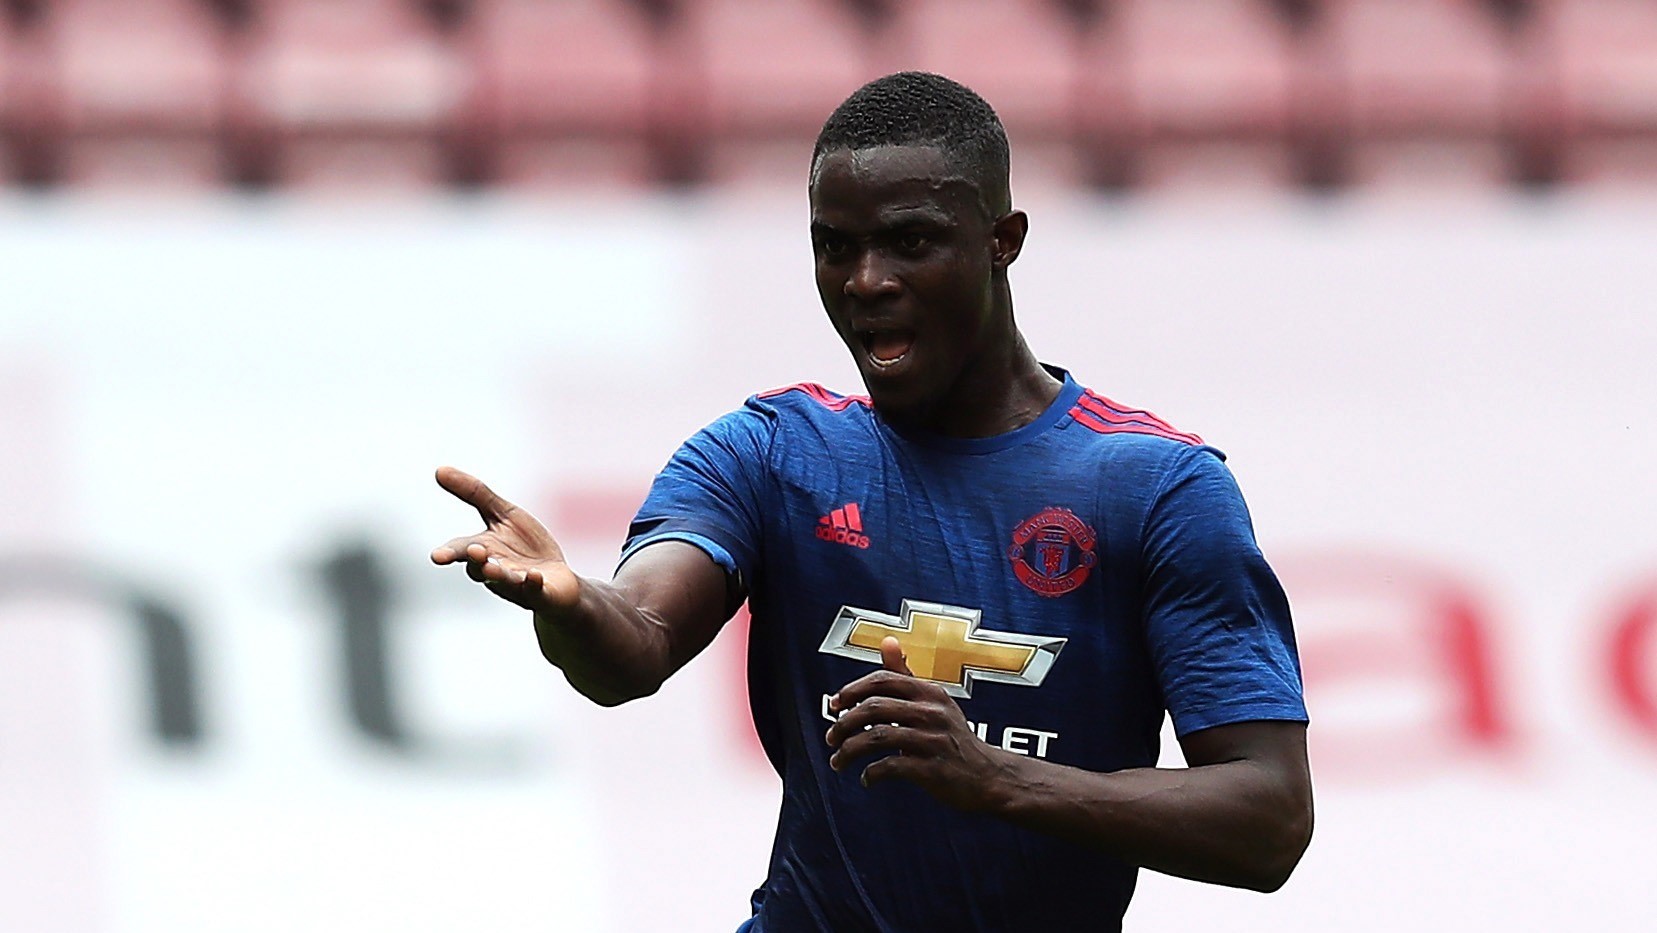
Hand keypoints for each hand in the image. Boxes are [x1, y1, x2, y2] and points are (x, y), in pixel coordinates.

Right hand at [429, 466, 581, 613]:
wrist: (557, 580)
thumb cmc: (525, 546)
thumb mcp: (503, 513)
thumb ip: (475, 493)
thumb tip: (438, 470)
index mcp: (484, 550)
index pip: (462, 549)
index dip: (450, 552)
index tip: (437, 556)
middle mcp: (496, 571)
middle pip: (480, 567)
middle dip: (475, 561)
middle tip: (474, 552)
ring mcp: (518, 585)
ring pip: (505, 581)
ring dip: (498, 574)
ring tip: (492, 568)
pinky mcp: (541, 593)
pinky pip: (536, 591)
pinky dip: (533, 585)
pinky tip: (534, 576)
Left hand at [824, 637, 1013, 811]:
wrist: (990, 776)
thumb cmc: (954, 738)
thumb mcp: (934, 701)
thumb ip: (906, 676)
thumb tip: (887, 641)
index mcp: (929, 693)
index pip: (882, 680)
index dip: (852, 690)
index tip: (834, 704)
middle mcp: (932, 712)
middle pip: (873, 707)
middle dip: (844, 723)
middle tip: (831, 738)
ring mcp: (933, 740)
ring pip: (877, 737)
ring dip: (849, 751)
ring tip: (838, 762)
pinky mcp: (933, 769)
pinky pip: (891, 766)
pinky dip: (871, 773)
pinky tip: (866, 779)